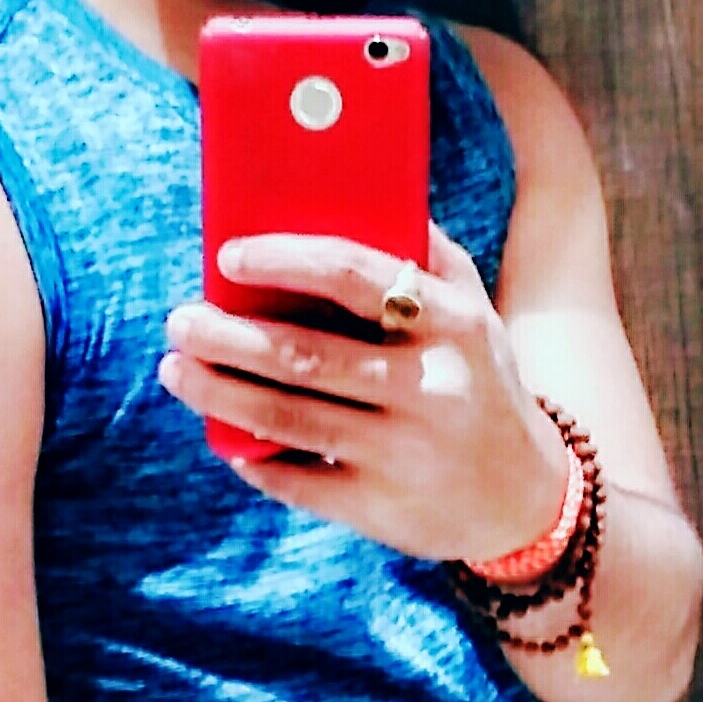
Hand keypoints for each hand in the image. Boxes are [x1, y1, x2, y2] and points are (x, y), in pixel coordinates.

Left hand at [159, 222, 567, 562]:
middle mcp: (430, 386)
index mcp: (451, 322)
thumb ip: (424, 253)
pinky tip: (222, 435)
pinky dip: (252, 457)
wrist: (526, 498)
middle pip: (304, 354)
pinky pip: (298, 480)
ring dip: (219, 392)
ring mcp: (405, 454)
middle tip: (179, 319)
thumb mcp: (475, 310)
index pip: (354, 274)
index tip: (229, 255)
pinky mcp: (383, 510)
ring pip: (288, 418)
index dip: (283, 260)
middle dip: (226, 335)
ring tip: (176, 370)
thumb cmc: (480, 380)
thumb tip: (351, 190)